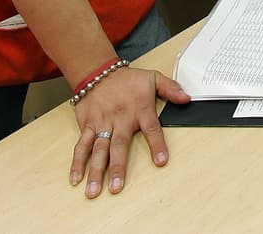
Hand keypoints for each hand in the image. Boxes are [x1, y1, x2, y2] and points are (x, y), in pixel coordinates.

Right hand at [69, 66, 189, 197]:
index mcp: (139, 109)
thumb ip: (171, 89)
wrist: (98, 72)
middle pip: (119, 145)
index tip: (161, 161)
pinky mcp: (87, 125)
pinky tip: (76, 178)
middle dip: (117, 167)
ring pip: (98, 149)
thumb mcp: (153, 78)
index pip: (151, 129)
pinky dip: (77, 162)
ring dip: (95, 171)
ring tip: (94, 190)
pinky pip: (81, 145)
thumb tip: (186, 98)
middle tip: (117, 187)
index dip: (157, 145)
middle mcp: (120, 119)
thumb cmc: (128, 79)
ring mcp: (102, 123)